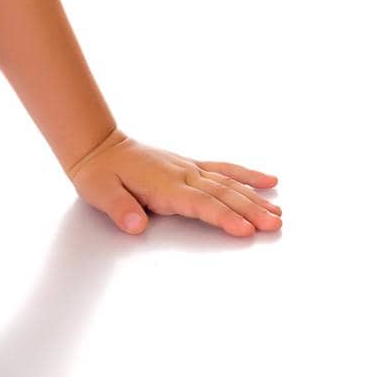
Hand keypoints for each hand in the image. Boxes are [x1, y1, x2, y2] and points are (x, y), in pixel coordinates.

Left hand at [66, 128, 281, 236]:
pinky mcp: (191, 166)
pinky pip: (223, 169)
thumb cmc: (99, 173)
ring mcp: (188, 168)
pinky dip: (246, 174)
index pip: (200, 203)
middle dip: (250, 210)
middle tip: (274, 225)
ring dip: (254, 198)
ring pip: (228, 183)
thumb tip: (135, 223)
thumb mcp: (100, 191)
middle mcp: (181, 174)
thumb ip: (119, 207)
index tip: (245, 229)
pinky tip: (268, 180)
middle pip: (222, 194)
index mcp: (163, 184)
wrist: (98, 146)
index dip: (223, 217)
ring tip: (278, 213)